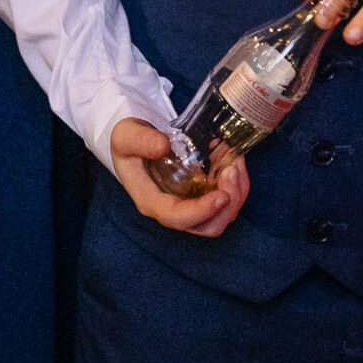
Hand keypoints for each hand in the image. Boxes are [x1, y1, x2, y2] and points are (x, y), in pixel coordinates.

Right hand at [110, 117, 249, 236]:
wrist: (134, 142)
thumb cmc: (128, 142)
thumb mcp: (126, 135)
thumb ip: (141, 140)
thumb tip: (163, 145)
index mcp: (150, 201)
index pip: (178, 218)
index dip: (202, 211)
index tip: (222, 195)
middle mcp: (171, 210)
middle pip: (206, 226)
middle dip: (227, 205)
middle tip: (233, 170)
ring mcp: (188, 205)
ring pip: (220, 217)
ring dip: (236, 194)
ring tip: (236, 162)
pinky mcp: (199, 197)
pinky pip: (224, 203)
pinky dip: (236, 187)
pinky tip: (234, 162)